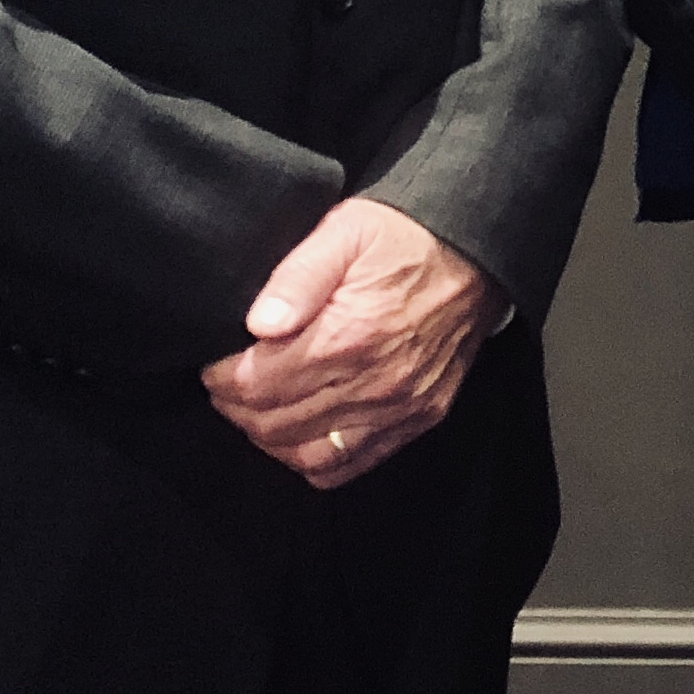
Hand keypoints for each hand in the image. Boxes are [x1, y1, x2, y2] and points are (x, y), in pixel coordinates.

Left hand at [201, 197, 498, 490]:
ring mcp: (400, 407)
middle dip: (238, 408)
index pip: (257, 384)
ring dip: (270, 438)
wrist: (478, 250)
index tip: (215, 363)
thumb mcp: (346, 230)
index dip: (222, 379)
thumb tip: (258, 324)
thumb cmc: (406, 236)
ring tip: (258, 409)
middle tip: (229, 384)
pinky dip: (315, 460)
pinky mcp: (420, 417)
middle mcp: (375, 382)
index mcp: (349, 335)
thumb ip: (297, 277)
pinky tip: (301, 433)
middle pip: (275, 425)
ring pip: (308, 455)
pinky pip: (352, 463)